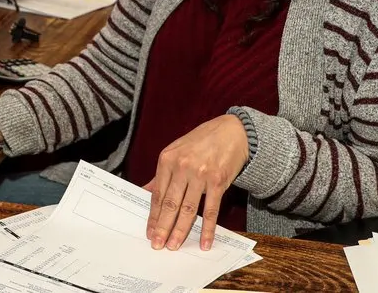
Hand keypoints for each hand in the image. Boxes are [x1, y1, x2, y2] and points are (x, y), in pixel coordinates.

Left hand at [145, 114, 249, 251]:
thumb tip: (146, 192)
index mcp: (168, 159)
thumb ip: (163, 174)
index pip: (158, 194)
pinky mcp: (217, 182)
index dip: (153, 215)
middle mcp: (182, 167)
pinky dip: (207, 229)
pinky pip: (211, 210)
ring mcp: (200, 174)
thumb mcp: (177, 151)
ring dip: (180, 231)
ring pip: (188, 209)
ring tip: (174, 245)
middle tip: (157, 245)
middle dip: (163, 227)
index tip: (149, 231)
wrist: (232, 131)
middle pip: (170, 204)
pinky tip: (204, 242)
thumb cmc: (202, 141)